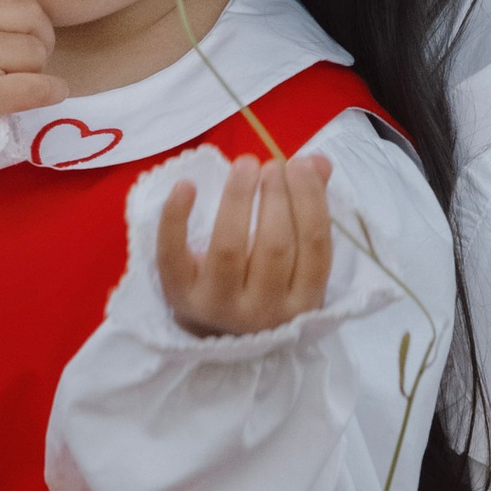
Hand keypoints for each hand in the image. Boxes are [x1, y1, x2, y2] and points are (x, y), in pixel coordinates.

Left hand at [156, 155, 332, 336]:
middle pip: (274, 245)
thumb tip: (317, 162)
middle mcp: (263, 310)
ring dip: (237, 199)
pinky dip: (175, 218)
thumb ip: (308, 208)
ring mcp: (218, 306)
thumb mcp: (293, 258)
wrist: (214, 328)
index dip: (310, 199)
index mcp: (302, 302)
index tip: (300, 165)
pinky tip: (185, 186)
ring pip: (229, 248)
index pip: (315, 245)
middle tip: (272, 165)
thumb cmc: (262, 284)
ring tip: (245, 166)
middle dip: (276, 196)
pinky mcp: (181, 297)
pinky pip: (173, 255)